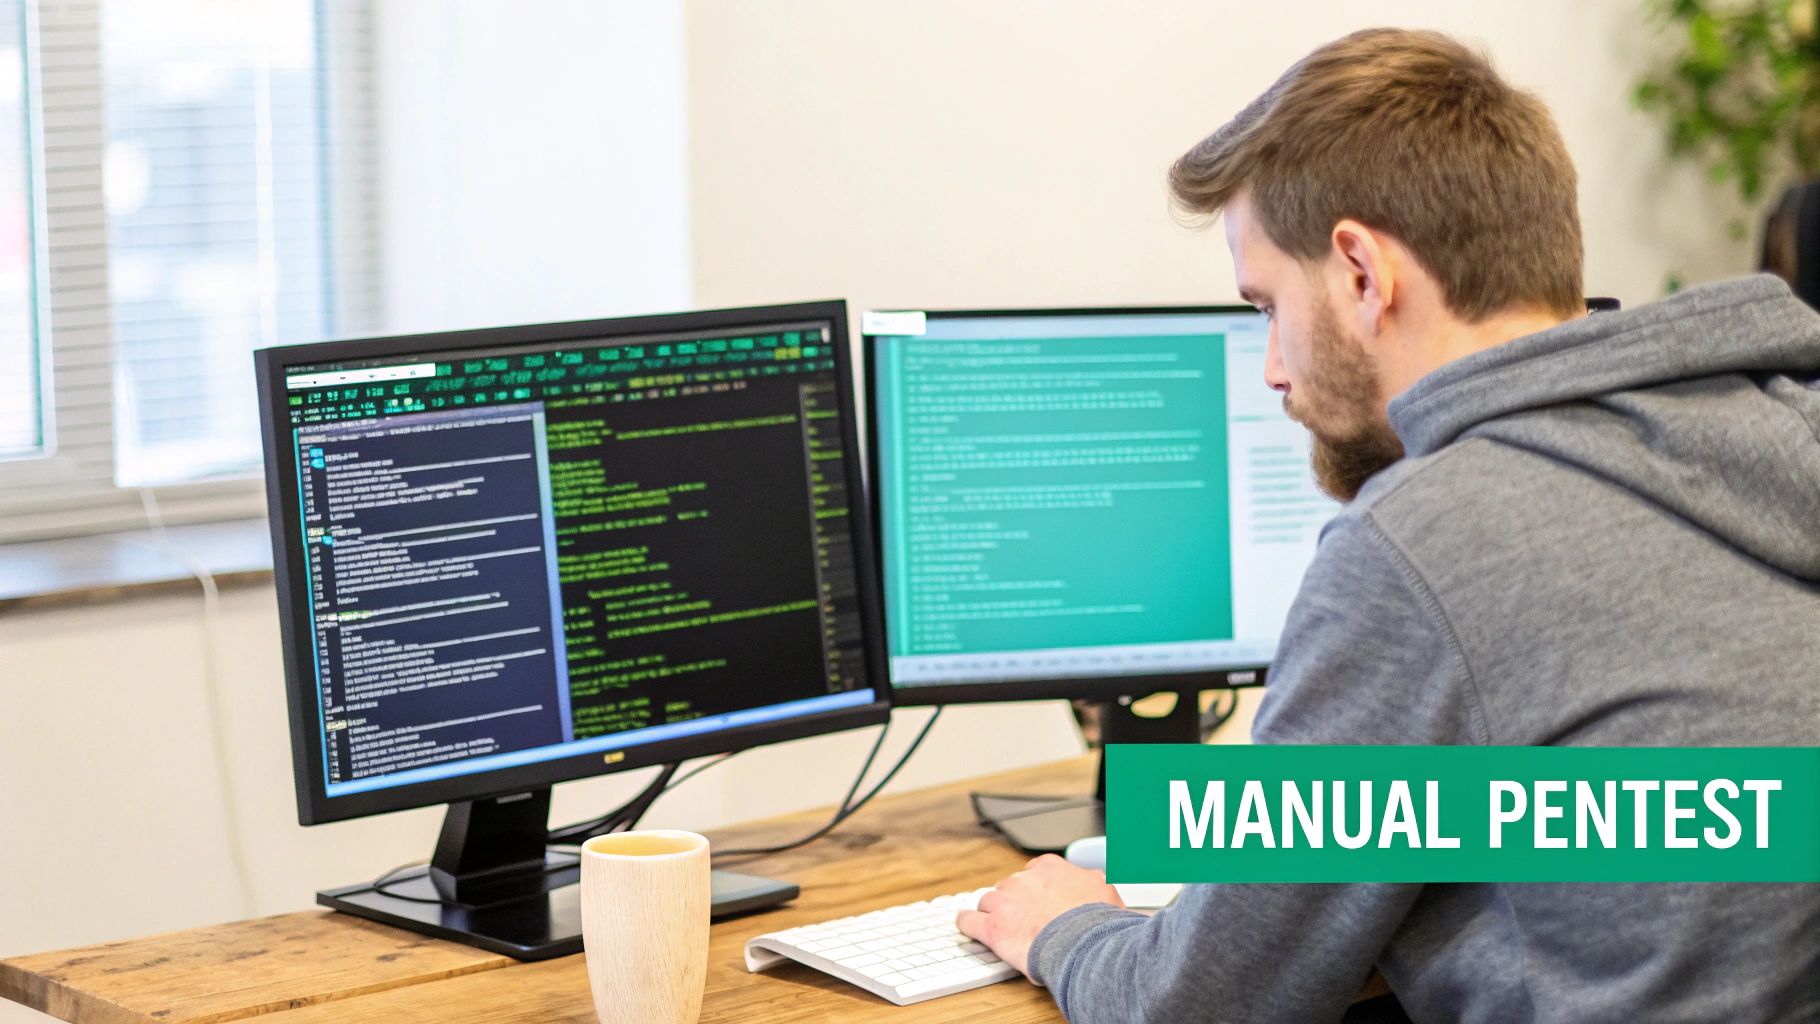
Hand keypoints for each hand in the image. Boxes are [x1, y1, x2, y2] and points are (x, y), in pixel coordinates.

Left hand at [956, 854, 1124, 977]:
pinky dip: (967, 924)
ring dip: (993, 912)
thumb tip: (1098, 882)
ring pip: (989, 901)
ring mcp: (1006, 902)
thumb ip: (1093, 882)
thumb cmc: (1096, 923)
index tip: (1037, 899)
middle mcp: (1025, 880)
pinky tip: (968, 926)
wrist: (1085, 944)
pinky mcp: (992, 927)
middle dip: (1015, 901)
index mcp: (1050, 868)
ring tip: (1000, 926)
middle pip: (1010, 886)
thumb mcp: (1105, 891)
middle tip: (1024, 919)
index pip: (1033, 872)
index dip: (1035, 889)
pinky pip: (969, 921)